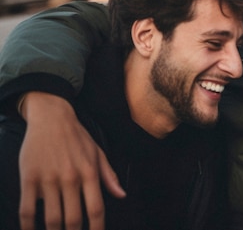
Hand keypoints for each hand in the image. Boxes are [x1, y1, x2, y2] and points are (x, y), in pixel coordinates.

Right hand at [18, 92, 125, 229]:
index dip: (97, 229)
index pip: (96, 209)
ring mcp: (49, 178)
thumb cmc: (77, 137)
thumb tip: (121, 195)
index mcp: (90, 173)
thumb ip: (109, 176)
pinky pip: (28, 209)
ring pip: (51, 218)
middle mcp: (71, 178)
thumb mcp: (98, 153)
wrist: (52, 117)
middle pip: (73, 219)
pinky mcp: (29, 177)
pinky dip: (28, 226)